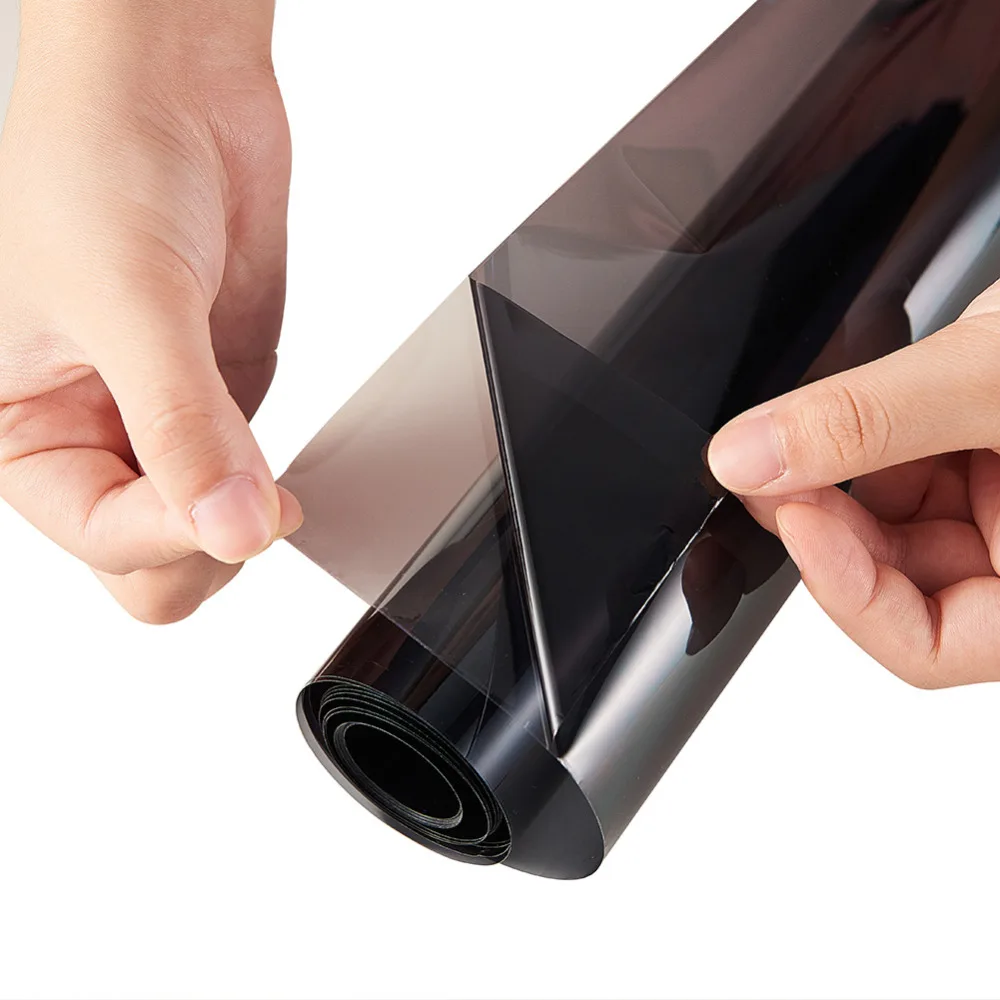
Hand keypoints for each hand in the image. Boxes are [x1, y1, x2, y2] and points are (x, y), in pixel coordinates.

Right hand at [0, 1, 300, 622]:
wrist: (167, 90)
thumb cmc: (102, 160)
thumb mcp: (133, 303)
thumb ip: (185, 427)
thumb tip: (233, 530)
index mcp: (22, 431)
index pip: (107, 543)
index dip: (178, 535)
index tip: (238, 499)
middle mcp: (87, 438)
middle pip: (152, 563)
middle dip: (210, 547)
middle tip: (255, 497)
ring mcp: (159, 425)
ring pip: (205, 534)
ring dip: (247, 517)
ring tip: (266, 466)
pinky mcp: (216, 401)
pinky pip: (246, 484)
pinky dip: (271, 486)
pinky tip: (283, 462)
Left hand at [707, 279, 999, 687]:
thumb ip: (872, 420)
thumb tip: (751, 455)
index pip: (927, 646)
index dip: (846, 592)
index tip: (795, 512)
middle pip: (900, 579)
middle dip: (830, 520)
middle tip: (772, 460)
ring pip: (895, 519)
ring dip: (844, 472)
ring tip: (821, 418)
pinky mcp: (994, 456)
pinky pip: (911, 465)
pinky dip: (872, 436)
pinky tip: (859, 402)